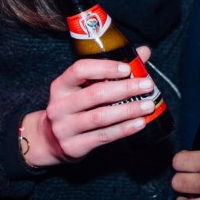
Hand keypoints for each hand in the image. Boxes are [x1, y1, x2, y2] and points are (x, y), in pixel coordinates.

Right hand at [21, 46, 155, 167]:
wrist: (50, 141)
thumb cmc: (75, 108)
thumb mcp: (84, 87)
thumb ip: (112, 70)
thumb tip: (144, 52)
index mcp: (61, 86)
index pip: (80, 70)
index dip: (105, 68)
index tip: (127, 69)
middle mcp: (60, 106)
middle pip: (95, 94)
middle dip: (125, 88)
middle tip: (147, 85)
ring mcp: (64, 128)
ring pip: (101, 117)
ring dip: (129, 110)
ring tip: (149, 105)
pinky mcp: (73, 146)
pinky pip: (104, 136)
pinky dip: (125, 129)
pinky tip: (140, 123)